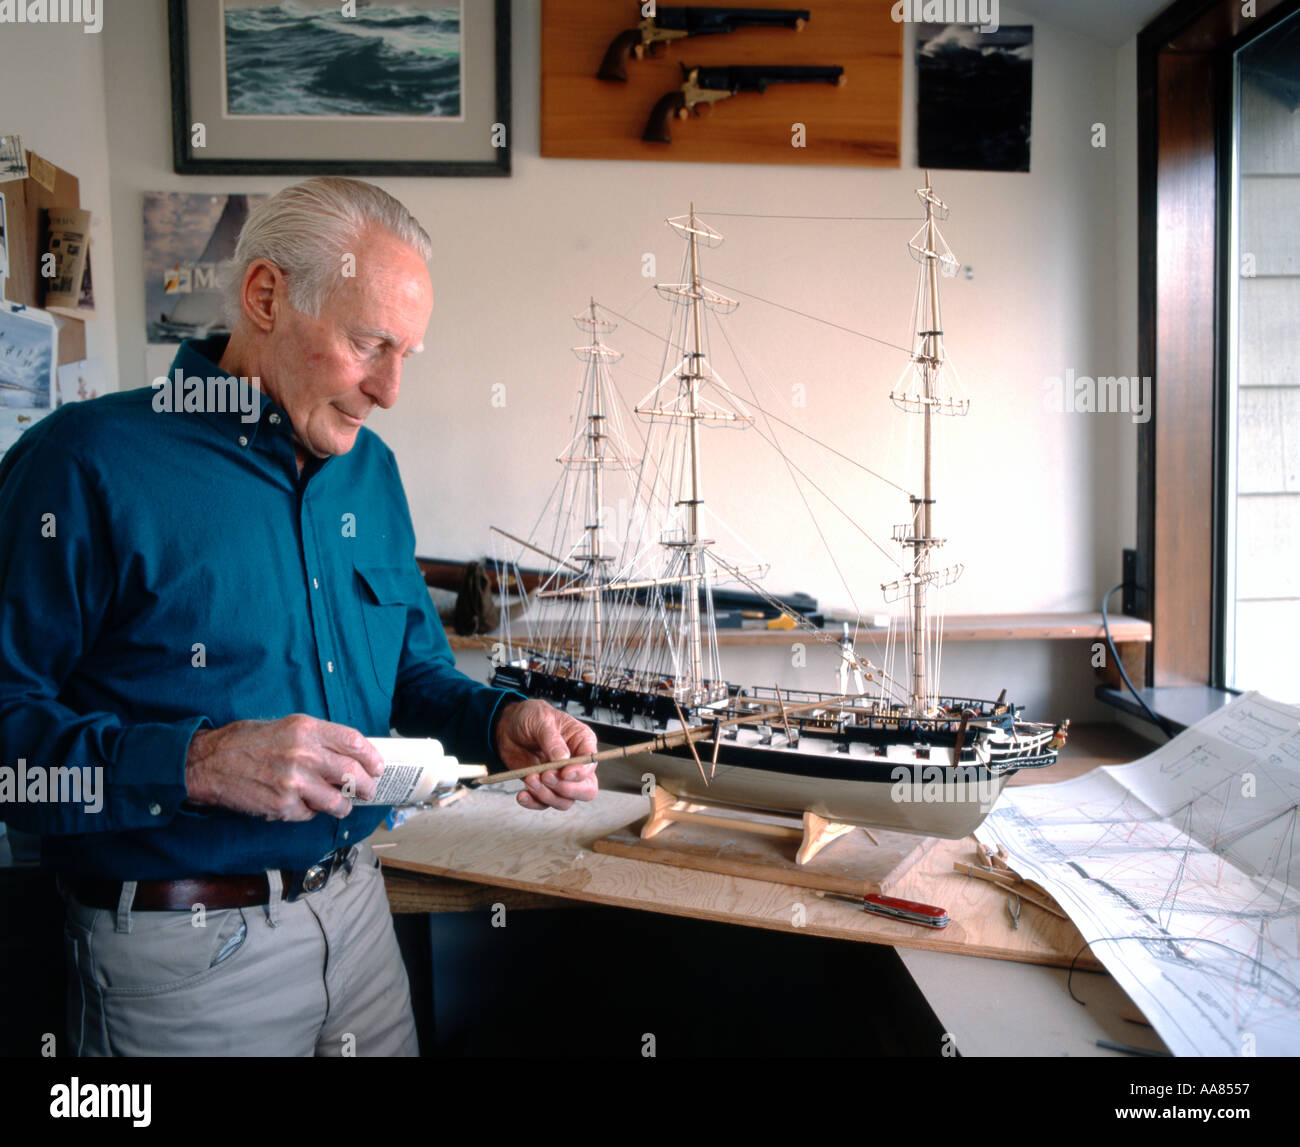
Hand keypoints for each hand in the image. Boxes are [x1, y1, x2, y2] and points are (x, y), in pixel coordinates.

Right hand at [185, 715, 384, 820]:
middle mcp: (304, 754)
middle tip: (368, 790)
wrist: (209, 763)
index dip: (372, 757)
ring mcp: (294, 782)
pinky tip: (300, 803)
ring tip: (341, 803)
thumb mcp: (286, 726)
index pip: (354, 742)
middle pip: (354, 774)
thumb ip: (317, 738)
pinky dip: (310, 811)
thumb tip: (348, 754)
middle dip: (367, 786)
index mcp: (307, 729)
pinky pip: (310, 813)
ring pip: (338, 801)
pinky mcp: (283, 806)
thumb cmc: (246, 742)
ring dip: (344, 805)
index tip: (377, 766)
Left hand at [494, 699, 597, 811]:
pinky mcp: (543, 787)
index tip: (564, 773)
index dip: (581, 772)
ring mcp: (560, 778)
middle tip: (547, 777)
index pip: (590, 763)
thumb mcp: (541, 720)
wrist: (508, 725)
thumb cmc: (531, 717)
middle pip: (586, 789)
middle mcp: (575, 764)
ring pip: (565, 801)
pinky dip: (533, 802)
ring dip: (547, 795)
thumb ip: (552, 740)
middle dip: (567, 789)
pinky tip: (523, 795)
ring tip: (530, 779)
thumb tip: (563, 759)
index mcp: (582, 742)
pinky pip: (544, 803)